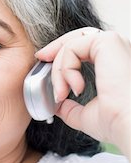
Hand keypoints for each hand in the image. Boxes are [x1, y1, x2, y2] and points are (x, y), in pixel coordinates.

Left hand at [35, 27, 130, 159]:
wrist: (130, 125)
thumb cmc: (118, 122)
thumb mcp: (87, 115)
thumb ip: (71, 108)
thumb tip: (58, 106)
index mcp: (115, 63)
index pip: (84, 47)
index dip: (62, 52)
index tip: (44, 61)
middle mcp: (117, 49)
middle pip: (77, 37)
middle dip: (55, 48)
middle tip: (41, 59)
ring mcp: (114, 43)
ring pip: (71, 44)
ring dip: (59, 69)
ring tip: (62, 93)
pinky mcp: (108, 41)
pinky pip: (72, 47)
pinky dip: (65, 67)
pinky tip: (74, 88)